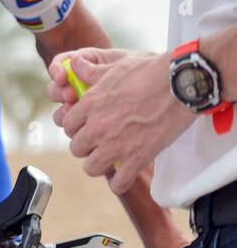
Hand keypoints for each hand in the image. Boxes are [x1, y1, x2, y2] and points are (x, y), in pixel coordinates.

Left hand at [53, 50, 194, 192]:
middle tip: (99, 144)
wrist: (179, 84)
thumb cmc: (149, 72)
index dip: (77, 127)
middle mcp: (98, 126)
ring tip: (109, 160)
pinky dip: (120, 183)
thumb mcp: (114, 66)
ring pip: (90, 168)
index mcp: (90, 104)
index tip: (86, 128)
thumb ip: (90, 71)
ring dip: (98, 165)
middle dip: (86, 147)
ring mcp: (116, 144)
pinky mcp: (137, 157)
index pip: (68, 125)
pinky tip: (123, 177)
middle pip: (76, 148)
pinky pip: (118, 182)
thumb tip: (74, 64)